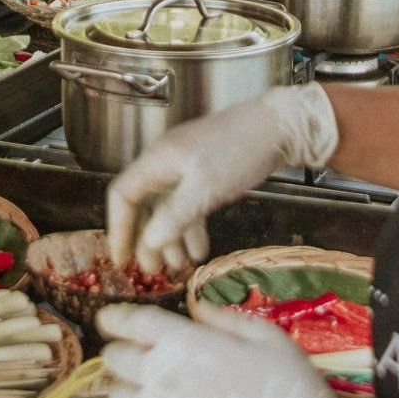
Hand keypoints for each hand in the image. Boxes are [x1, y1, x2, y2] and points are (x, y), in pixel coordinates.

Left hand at [100, 303, 366, 397]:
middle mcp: (161, 377)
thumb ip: (225, 318)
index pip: (129, 322)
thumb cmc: (292, 392)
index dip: (114, 318)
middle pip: (114, 358)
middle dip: (122, 353)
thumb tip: (197, 309)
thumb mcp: (269, 339)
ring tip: (151, 394)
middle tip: (140, 358)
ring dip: (129, 392)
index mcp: (185, 343)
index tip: (111, 320)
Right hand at [106, 84, 337, 272]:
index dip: (118, 228)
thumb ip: (174, 216)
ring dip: (170, 238)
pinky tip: (199, 250)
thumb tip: (149, 242)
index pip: (122, 195)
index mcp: (156, 160)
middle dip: (146, 240)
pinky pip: (188, 205)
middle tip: (152, 271)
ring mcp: (185, 169)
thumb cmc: (240, 150)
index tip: (122, 259)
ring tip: (178, 266)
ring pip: (167, 209)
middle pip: (143, 205)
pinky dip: (191, 228)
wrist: (279, 127)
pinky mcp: (205, 174)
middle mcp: (165, 163)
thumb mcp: (205, 188)